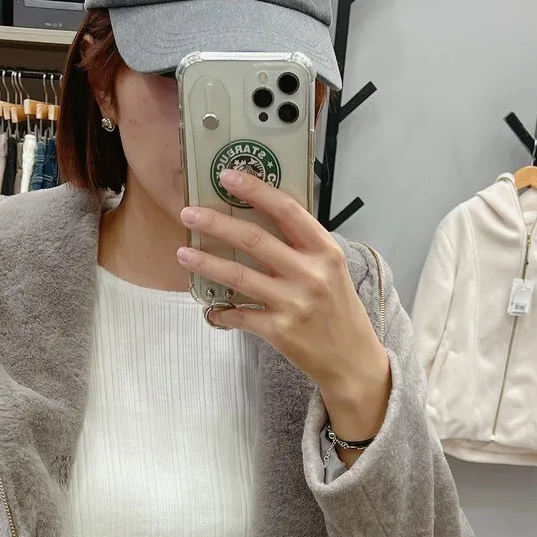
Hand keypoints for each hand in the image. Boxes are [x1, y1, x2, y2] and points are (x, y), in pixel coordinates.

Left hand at [178, 168, 390, 455]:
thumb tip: (261, 217)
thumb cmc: (339, 310)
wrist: (353, 360)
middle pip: (254, 240)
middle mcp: (311, 274)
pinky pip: (239, 316)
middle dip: (216, 223)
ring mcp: (294, 303)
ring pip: (239, 276)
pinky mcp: (280, 330)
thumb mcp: (332, 270)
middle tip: (189, 213)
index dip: (255, 190)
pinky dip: (221, 311)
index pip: (287, 211)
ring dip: (207, 263)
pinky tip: (211, 309)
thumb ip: (303, 247)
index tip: (228, 176)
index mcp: (325, 252)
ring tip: (183, 254)